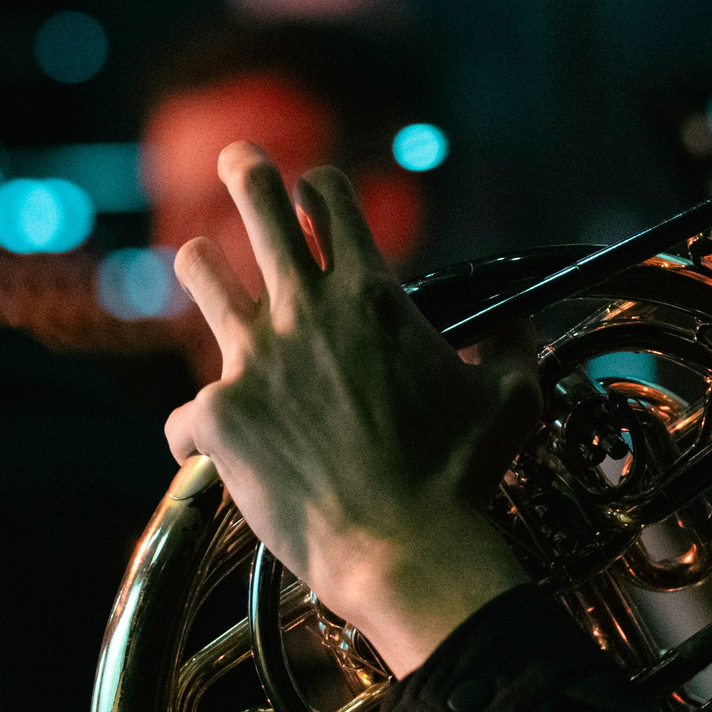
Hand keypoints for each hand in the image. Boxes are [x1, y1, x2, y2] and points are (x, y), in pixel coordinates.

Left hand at [165, 144, 534, 675]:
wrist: (406, 551)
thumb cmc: (462, 479)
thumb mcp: (512, 399)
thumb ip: (517, 347)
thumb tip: (526, 322)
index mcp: (371, 296)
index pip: (331, 197)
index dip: (320, 189)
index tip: (312, 196)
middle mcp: (306, 311)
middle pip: (256, 198)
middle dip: (245, 169)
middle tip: (239, 160)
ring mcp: (253, 359)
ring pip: (200, 270)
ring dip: (203, 268)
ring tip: (202, 268)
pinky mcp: (217, 416)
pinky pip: (185, 415)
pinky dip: (199, 434)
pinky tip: (208, 455)